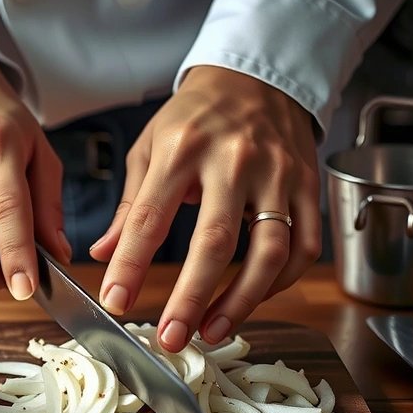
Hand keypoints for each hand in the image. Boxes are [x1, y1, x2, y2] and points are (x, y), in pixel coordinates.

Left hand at [89, 66, 321, 352]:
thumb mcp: (150, 147)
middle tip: (171, 338)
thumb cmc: (197, 116)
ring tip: (212, 331)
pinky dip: (280, 283)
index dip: (131, 265)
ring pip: (270, 252)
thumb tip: (103, 253)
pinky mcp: (308, 184)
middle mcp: (233, 161)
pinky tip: (253, 299)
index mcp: (181, 148)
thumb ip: (131, 205)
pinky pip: (304, 246)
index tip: (115, 301)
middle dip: (190, 298)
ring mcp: (278, 173)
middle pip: (214, 243)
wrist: (257, 75)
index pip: (150, 217)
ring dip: (242, 301)